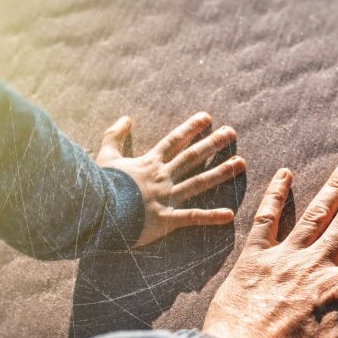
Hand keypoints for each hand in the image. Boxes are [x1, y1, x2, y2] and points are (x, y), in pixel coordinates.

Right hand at [96, 112, 245, 246]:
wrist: (95, 210)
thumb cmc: (99, 185)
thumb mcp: (105, 156)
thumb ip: (114, 136)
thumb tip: (125, 117)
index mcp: (149, 163)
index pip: (174, 140)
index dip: (191, 128)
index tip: (208, 117)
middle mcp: (162, 177)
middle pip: (192, 156)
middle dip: (213, 143)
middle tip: (233, 132)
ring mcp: (166, 197)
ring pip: (199, 182)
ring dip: (221, 172)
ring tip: (241, 163)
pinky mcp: (166, 219)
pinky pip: (192, 218)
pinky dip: (211, 217)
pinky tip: (229, 214)